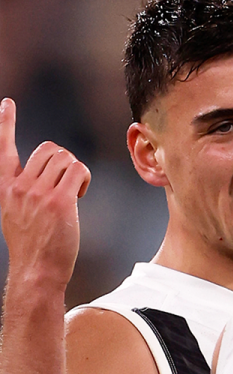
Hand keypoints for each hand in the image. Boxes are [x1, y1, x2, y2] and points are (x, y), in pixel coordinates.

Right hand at [0, 98, 90, 287]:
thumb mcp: (16, 211)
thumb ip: (24, 190)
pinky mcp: (58, 201)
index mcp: (6, 187)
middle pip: (48, 148)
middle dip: (63, 160)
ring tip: (73, 192)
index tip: (6, 103)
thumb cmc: (33, 244)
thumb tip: (45, 175)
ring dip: (75, 170)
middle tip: (66, 184)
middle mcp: (18, 186)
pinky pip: (77, 170)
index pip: (2, 148)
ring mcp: (37, 193)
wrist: (37, 270)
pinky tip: (80, 194)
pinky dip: (84, 178)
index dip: (4, 123)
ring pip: (65, 158)